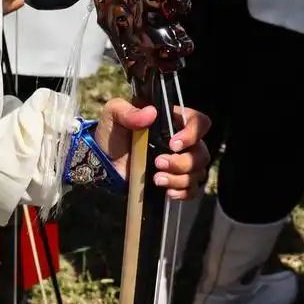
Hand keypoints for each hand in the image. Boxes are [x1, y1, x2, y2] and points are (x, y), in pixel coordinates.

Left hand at [92, 101, 210, 199]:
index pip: (199, 122)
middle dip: (181, 162)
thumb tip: (150, 113)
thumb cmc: (112, 133)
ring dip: (179, 178)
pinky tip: (167, 192)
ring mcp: (181, 162)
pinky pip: (192, 189)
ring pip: (197, 172)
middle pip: (200, 153)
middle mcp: (182, 142)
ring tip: (156, 179)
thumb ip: (128, 111)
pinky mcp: (176, 180)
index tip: (173, 144)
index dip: (193, 133)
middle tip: (157, 163)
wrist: (103, 161)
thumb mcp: (113, 115)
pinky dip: (183, 192)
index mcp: (172, 122)